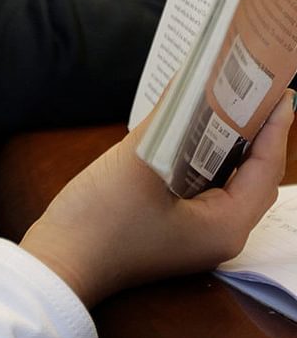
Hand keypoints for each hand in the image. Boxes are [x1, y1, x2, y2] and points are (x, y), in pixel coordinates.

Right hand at [19, 89, 293, 306]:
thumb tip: (192, 78)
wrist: (62, 260)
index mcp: (225, 225)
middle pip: (252, 175)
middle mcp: (219, 231)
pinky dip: (203, 153)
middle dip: (255, 132)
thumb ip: (170, 119)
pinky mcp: (173, 224)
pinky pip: (202, 183)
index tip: (278, 90)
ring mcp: (195, 230)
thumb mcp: (137, 161)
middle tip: (253, 88)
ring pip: (226, 178)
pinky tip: (190, 127)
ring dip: (228, 141)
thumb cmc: (102, 220)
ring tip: (226, 99)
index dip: (274, 128)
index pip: (265, 169)